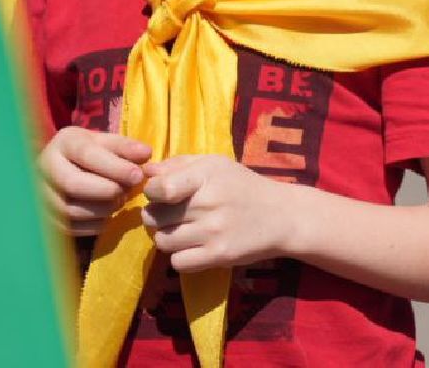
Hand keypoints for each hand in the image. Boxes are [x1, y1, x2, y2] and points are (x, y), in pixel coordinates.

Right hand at [37, 126, 151, 235]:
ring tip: (120, 200)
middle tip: (128, 191)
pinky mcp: (45, 219)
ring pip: (72, 210)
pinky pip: (71, 228)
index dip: (114, 167)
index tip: (138, 175)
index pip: (86, 154)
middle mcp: (45, 169)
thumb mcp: (105, 143)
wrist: (60, 169)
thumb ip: (125, 147)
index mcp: (63, 144)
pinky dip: (95, 224)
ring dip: (103, 209)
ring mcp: (41, 196)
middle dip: (107, 190)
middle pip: (73, 184)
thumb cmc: (89, 153)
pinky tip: (107, 213)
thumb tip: (146, 154)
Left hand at [141, 155, 297, 272]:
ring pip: (162, 241)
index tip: (162, 193)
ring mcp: (213, 232)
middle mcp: (209, 203)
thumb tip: (146, 174)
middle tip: (173, 214)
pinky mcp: (218, 256)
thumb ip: (179, 165)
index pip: (159, 188)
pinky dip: (181, 257)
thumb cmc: (242, 186)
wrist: (281, 216)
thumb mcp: (215, 165)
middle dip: (158, 216)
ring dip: (168, 237)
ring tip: (183, 230)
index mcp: (207, 175)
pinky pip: (178, 262)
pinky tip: (193, 247)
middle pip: (154, 217)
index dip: (152, 192)